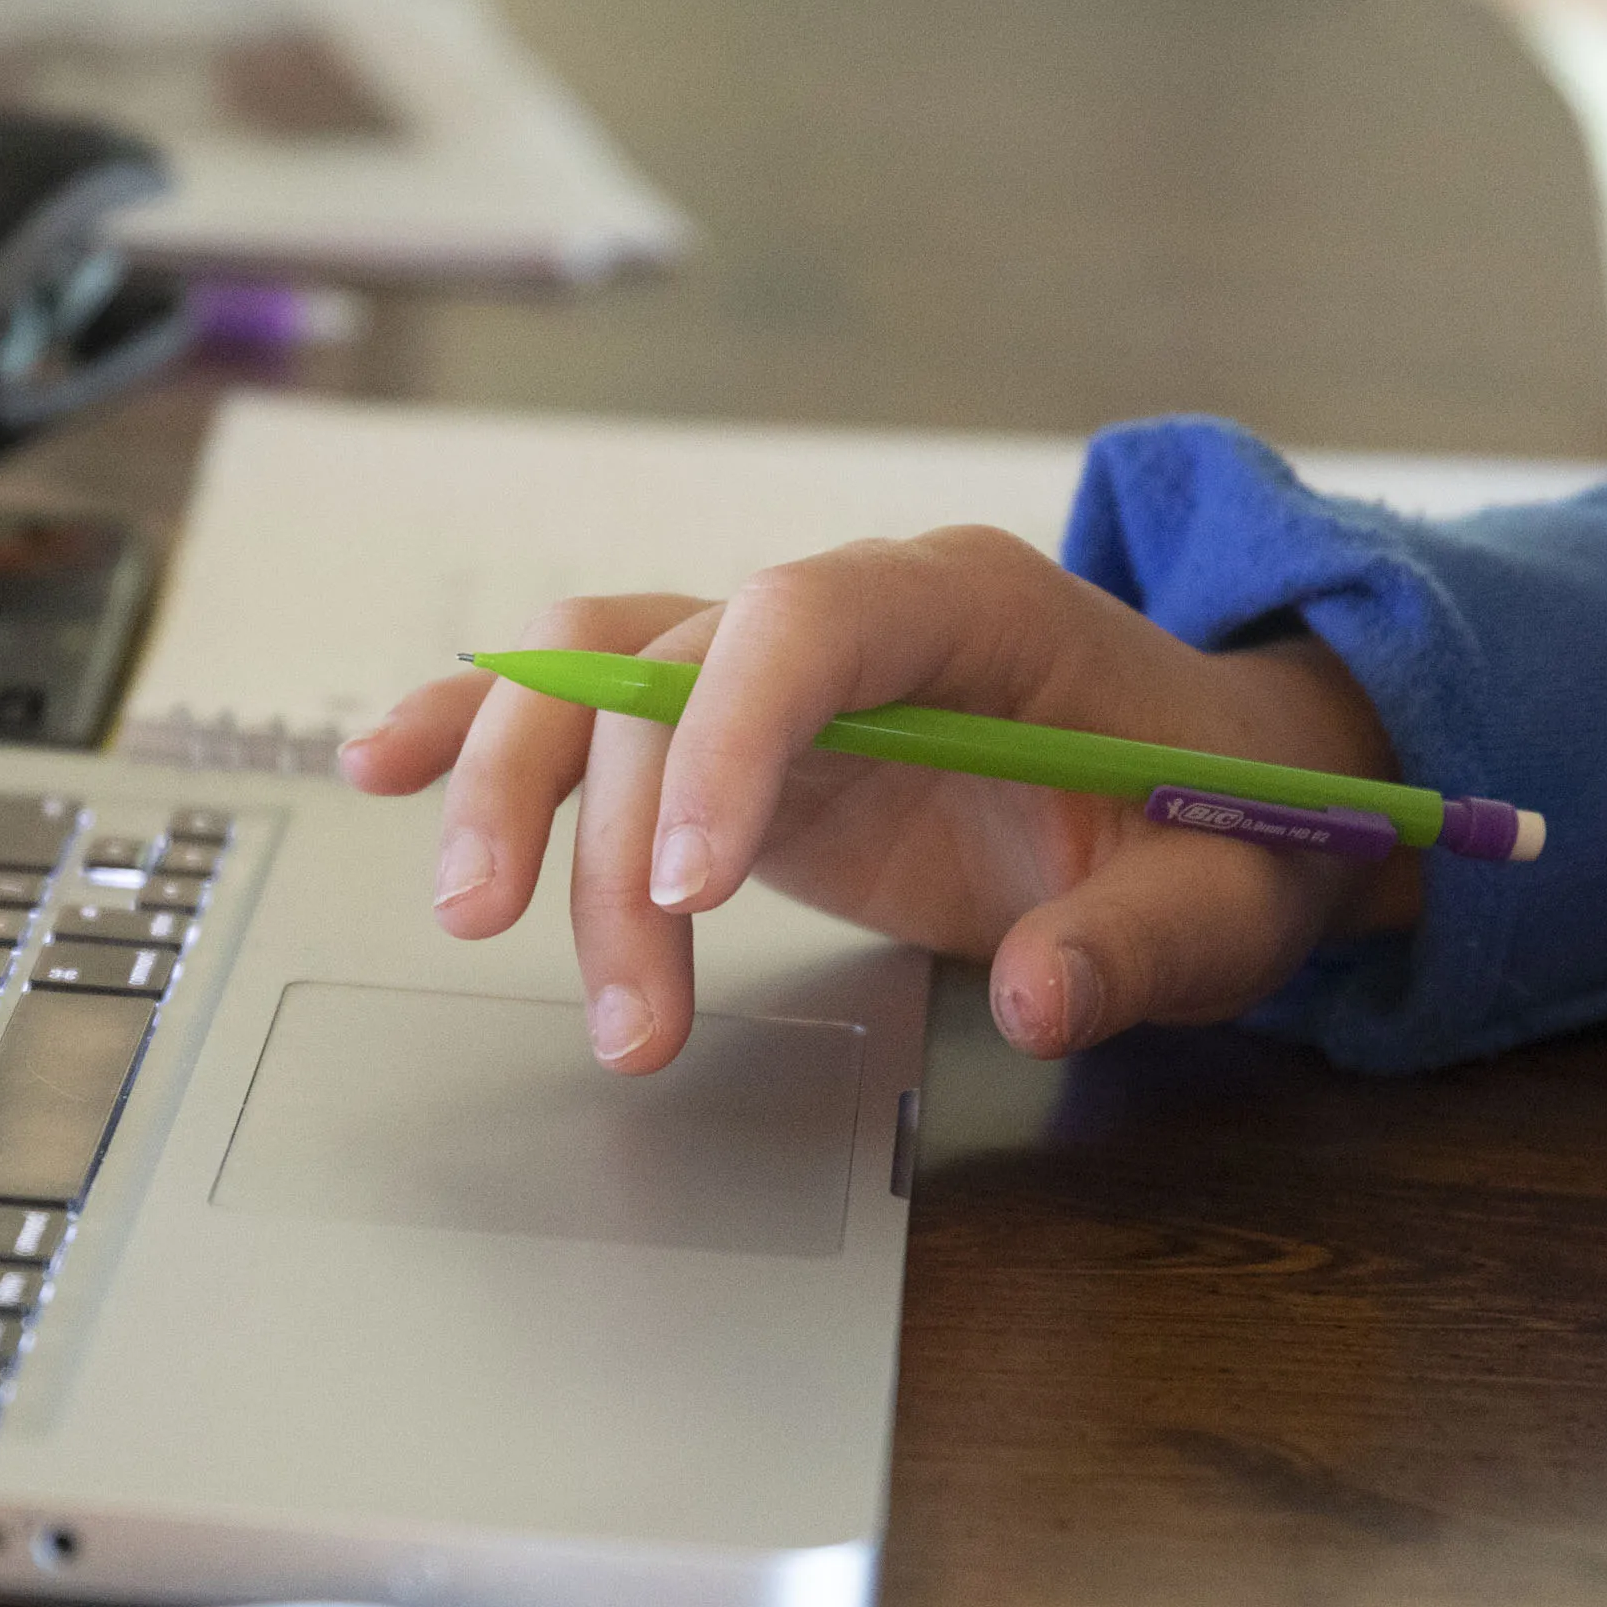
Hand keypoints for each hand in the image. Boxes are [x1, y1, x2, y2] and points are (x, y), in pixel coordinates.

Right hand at [334, 526, 1422, 1067]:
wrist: (1215, 789)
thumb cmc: (1222, 820)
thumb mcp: (1228, 891)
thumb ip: (1140, 942)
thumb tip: (1037, 996)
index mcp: (964, 607)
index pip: (802, 622)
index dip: (725, 736)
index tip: (689, 889)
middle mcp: (840, 613)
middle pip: (662, 666)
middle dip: (604, 827)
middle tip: (613, 999)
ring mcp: (768, 670)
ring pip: (591, 681)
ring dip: (519, 799)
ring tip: (473, 928)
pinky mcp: (723, 740)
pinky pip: (582, 708)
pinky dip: (476, 733)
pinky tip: (379, 765)